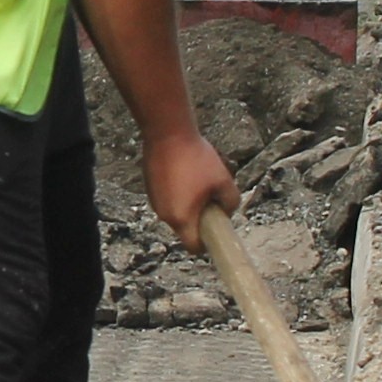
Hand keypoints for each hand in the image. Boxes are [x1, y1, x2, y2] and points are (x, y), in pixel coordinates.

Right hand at [144, 127, 236, 244]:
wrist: (167, 133)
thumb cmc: (196, 158)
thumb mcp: (224, 181)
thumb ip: (231, 203)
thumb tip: (226, 211)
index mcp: (182, 219)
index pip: (194, 248)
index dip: (207, 244)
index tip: (216, 231)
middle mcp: (164, 215)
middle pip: (185, 229)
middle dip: (199, 219)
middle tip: (211, 199)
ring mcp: (154, 201)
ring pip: (176, 213)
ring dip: (188, 205)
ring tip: (197, 181)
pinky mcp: (150, 188)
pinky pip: (167, 200)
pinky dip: (177, 194)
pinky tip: (185, 173)